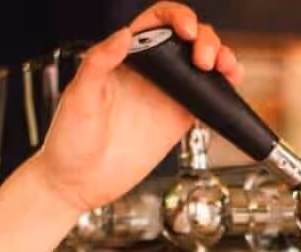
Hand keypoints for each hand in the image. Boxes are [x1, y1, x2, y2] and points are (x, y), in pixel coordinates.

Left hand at [34, 2, 242, 214]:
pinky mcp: (176, 124)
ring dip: (221, 60)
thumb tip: (125, 35)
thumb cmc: (70, 141)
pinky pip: (205, 101)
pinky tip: (229, 88)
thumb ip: (99, 61)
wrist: (80, 183)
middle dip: (205, 39)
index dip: (176, 18)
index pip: (156, 22)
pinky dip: (222, 92)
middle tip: (206, 58)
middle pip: (186, 41)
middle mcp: (148, 75)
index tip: (185, 31)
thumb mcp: (79, 96)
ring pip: (201, 68)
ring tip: (226, 68)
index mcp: (124, 58)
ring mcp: (165, 98)